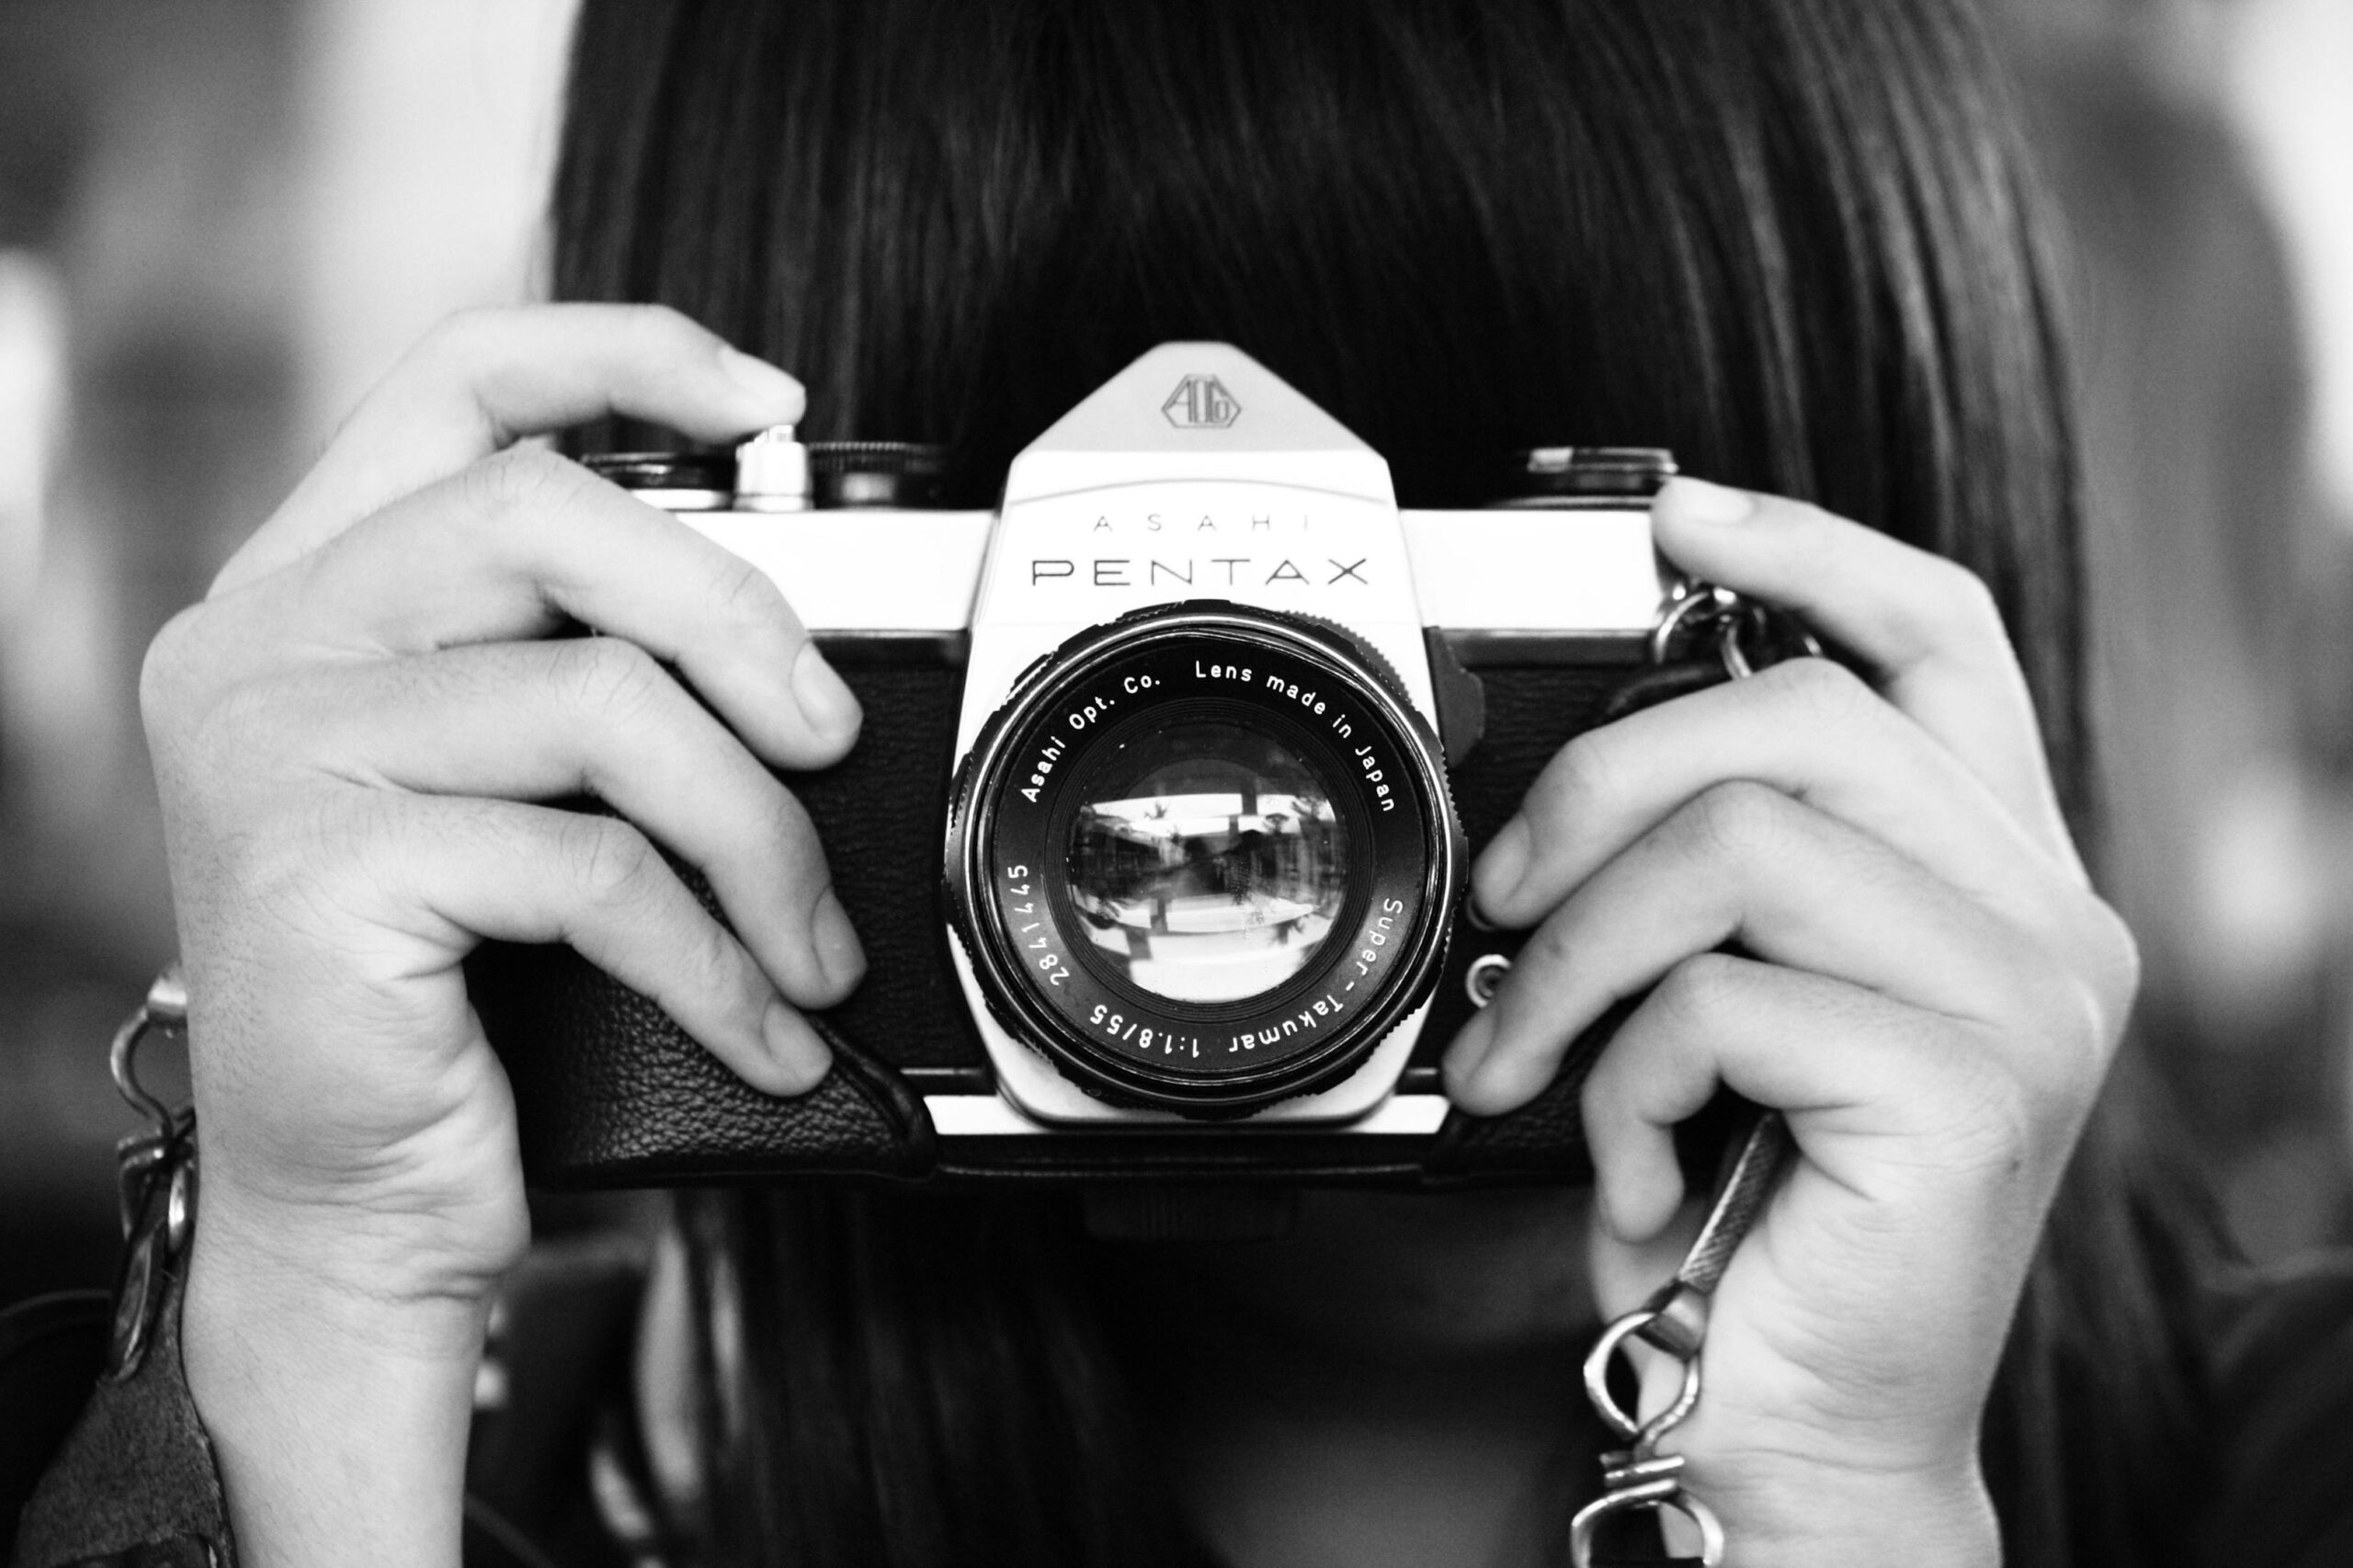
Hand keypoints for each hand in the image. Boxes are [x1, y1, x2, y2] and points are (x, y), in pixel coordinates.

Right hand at [142, 305, 860, 1567]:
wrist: (347, 1202)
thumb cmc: (449, 997)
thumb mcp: (509, 792)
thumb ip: (579, 665)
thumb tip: (779, 626)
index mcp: (314, 587)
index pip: (459, 383)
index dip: (625, 355)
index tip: (771, 403)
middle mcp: (270, 642)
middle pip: (547, 516)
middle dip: (737, 619)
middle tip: (826, 737)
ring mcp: (277, 752)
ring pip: (599, 703)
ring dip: (756, 835)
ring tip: (807, 938)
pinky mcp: (323, 874)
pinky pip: (594, 869)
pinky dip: (714, 955)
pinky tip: (761, 1022)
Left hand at [1442, 478, 2134, 1563]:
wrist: (1804, 1424)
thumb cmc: (1754, 1214)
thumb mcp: (1734, 1006)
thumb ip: (1716, 875)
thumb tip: (1565, 777)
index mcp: (1993, 874)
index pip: (1940, 638)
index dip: (1807, 548)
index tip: (1672, 517)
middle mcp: (2043, 919)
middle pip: (1803, 715)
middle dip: (1603, 783)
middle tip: (1508, 896)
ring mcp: (2024, 1003)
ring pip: (1741, 843)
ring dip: (1576, 955)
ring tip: (1524, 1057)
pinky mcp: (1970, 1093)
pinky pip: (1720, 998)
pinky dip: (1618, 1080)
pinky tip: (1627, 1161)